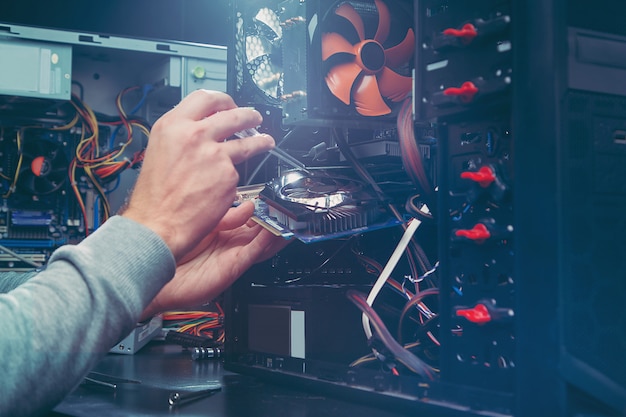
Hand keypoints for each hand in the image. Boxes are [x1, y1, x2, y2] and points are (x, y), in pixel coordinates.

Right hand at [121, 90, 274, 259]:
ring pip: (246, 142)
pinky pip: (236, 172)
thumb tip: (200, 128)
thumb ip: (181, 135)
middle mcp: (195, 135)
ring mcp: (214, 154)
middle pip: (232, 114)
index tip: (229, 105)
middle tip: (255, 118)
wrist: (157, 223)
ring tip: (266, 141)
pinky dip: (235, 177)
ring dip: (260, 140)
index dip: (222, 100)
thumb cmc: (153, 196)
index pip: (205, 98)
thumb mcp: (159, 150)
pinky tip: (229, 184)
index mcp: (173, 125)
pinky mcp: (228, 175)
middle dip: (249, 115)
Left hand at [140, 201, 289, 318]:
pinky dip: (265, 242)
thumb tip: (248, 204)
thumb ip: (227, 215)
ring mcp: (233, 255)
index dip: (265, 210)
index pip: (252, 219)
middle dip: (277, 220)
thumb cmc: (170, 249)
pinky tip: (274, 232)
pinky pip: (253, 252)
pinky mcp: (233, 266)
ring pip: (263, 243)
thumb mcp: (203, 222)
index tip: (275, 198)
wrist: (154, 270)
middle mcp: (231, 244)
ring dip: (278, 232)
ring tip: (290, 219)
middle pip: (262, 231)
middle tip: (289, 208)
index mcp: (224, 232)